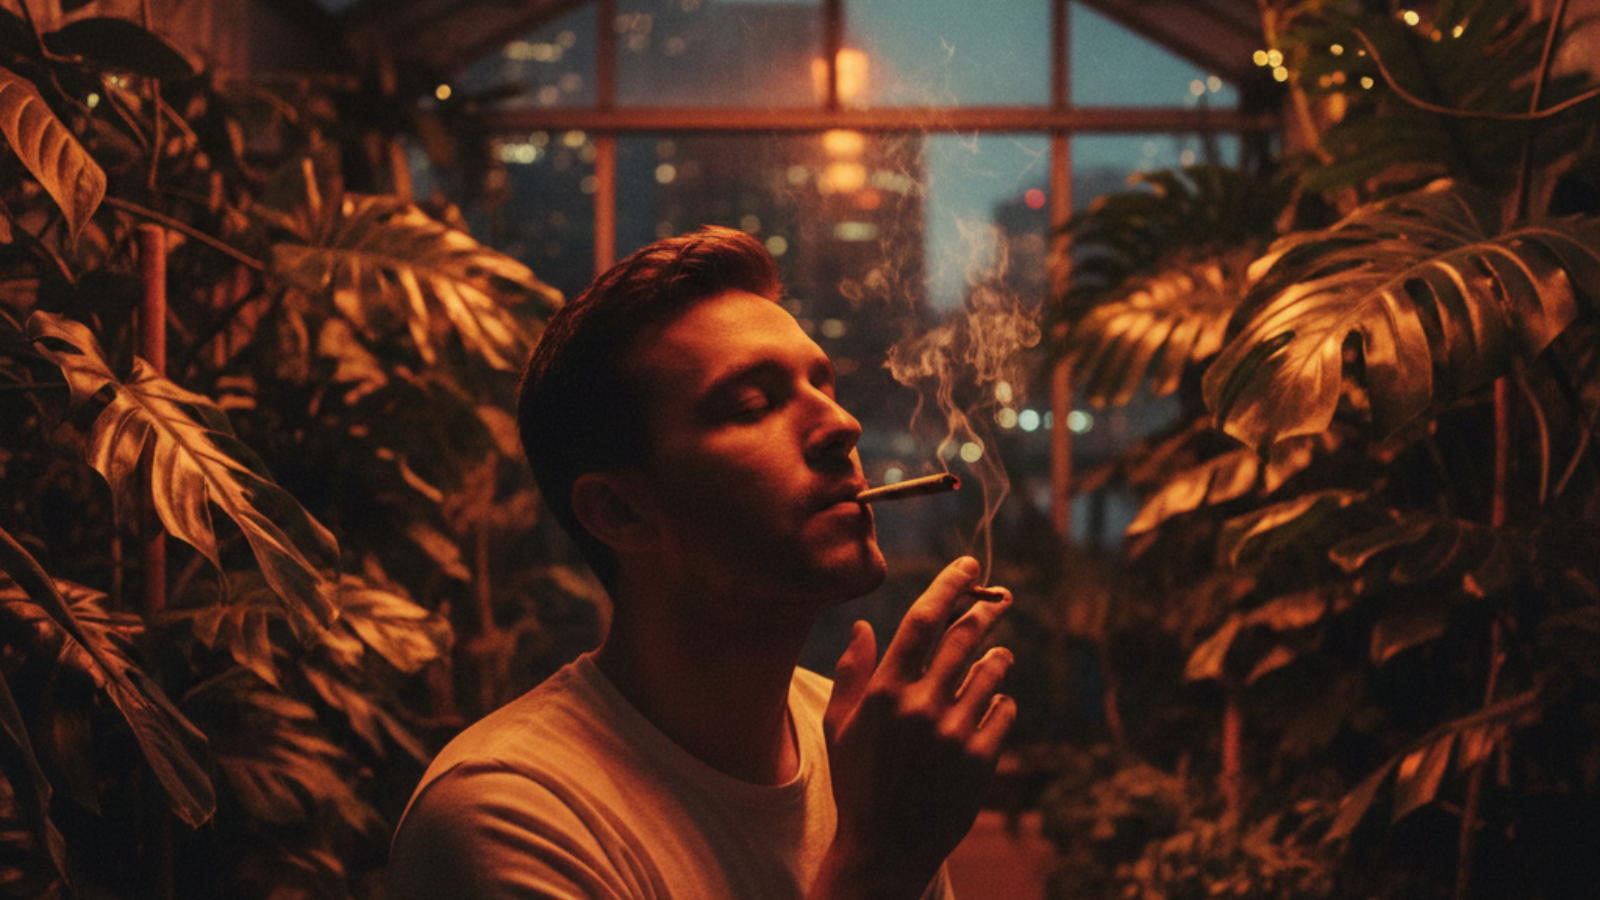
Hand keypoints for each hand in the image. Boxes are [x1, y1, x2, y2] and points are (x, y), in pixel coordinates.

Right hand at [811, 557, 1015, 899]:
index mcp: (883, 693)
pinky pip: (1004, 711)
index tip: (969, 566)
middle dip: (987, 611)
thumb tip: (863, 626)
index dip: (949, 586)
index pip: (922, 621)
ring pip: (992, 672)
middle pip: (964, 638)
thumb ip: (850, 674)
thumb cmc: (858, 785)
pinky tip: (992, 705)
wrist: (884, 850)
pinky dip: (1001, 702)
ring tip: (999, 657)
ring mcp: (953, 734)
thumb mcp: (839, 728)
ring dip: (998, 658)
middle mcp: (920, 706)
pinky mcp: (981, 761)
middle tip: (1002, 598)